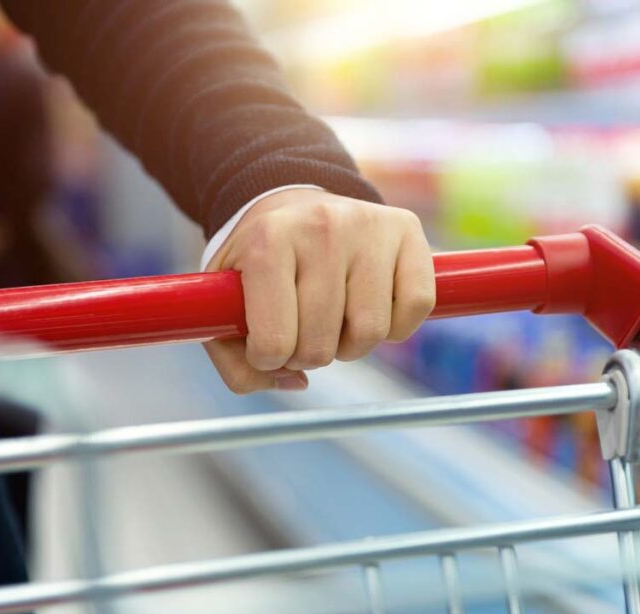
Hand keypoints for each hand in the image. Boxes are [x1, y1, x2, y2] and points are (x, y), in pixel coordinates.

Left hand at [203, 189, 434, 392]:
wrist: (294, 204)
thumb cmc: (258, 264)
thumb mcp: (223, 305)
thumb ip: (236, 362)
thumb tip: (294, 382)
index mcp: (267, 242)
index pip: (274, 342)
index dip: (268, 360)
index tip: (265, 344)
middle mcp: (321, 226)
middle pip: (322, 345)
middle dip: (308, 354)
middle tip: (301, 330)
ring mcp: (369, 225)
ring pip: (371, 332)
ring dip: (351, 345)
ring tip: (335, 320)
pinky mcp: (407, 229)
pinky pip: (416, 306)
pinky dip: (396, 326)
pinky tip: (373, 309)